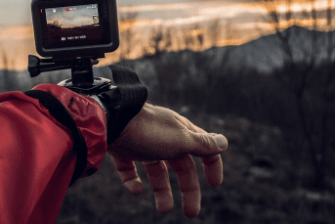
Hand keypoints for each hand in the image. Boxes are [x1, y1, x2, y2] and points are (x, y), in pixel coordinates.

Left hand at [107, 103, 227, 216]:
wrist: (110, 120)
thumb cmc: (149, 130)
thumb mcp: (180, 140)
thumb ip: (201, 144)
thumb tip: (224, 142)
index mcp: (180, 132)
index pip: (202, 148)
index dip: (211, 165)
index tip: (214, 184)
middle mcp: (163, 137)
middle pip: (181, 165)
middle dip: (189, 189)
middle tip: (192, 213)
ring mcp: (142, 143)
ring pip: (156, 169)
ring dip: (162, 190)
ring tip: (163, 210)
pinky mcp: (122, 149)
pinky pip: (130, 168)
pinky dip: (134, 181)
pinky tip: (136, 189)